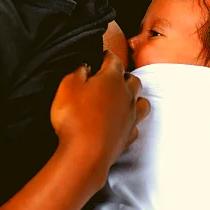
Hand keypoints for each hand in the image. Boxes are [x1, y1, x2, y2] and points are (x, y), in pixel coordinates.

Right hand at [50, 51, 149, 183]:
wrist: (86, 154)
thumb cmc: (75, 117)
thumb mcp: (67, 86)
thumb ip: (77, 71)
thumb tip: (86, 65)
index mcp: (113, 79)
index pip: (113, 60)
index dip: (107, 56)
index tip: (102, 55)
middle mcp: (127, 95)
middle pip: (133, 79)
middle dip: (124, 75)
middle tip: (112, 77)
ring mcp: (131, 116)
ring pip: (142, 101)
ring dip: (134, 97)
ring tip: (123, 98)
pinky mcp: (129, 135)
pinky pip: (135, 124)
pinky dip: (130, 121)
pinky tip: (122, 123)